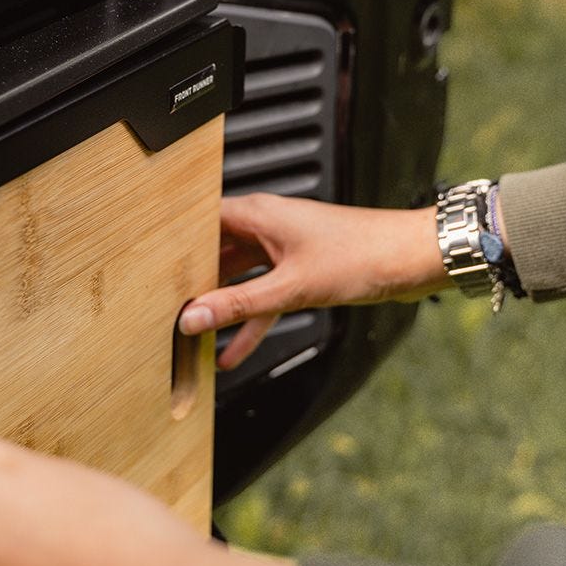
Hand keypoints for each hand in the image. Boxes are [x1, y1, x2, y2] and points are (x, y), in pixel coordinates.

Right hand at [177, 194, 448, 369]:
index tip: (153, 270)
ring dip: (222, 306)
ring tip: (194, 334)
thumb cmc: (363, 254)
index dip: (176, 244)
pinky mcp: (300, 270)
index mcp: (258, 214)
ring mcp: (283, 249)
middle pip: (216, 252)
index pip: (200, 221)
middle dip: (194, 282)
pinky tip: (234, 352)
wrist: (412, 260)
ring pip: (239, 278)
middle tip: (166, 309)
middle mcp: (266, 226)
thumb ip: (239, 305)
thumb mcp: (290, 287)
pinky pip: (264, 296)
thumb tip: (194, 317)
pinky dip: (251, 320)